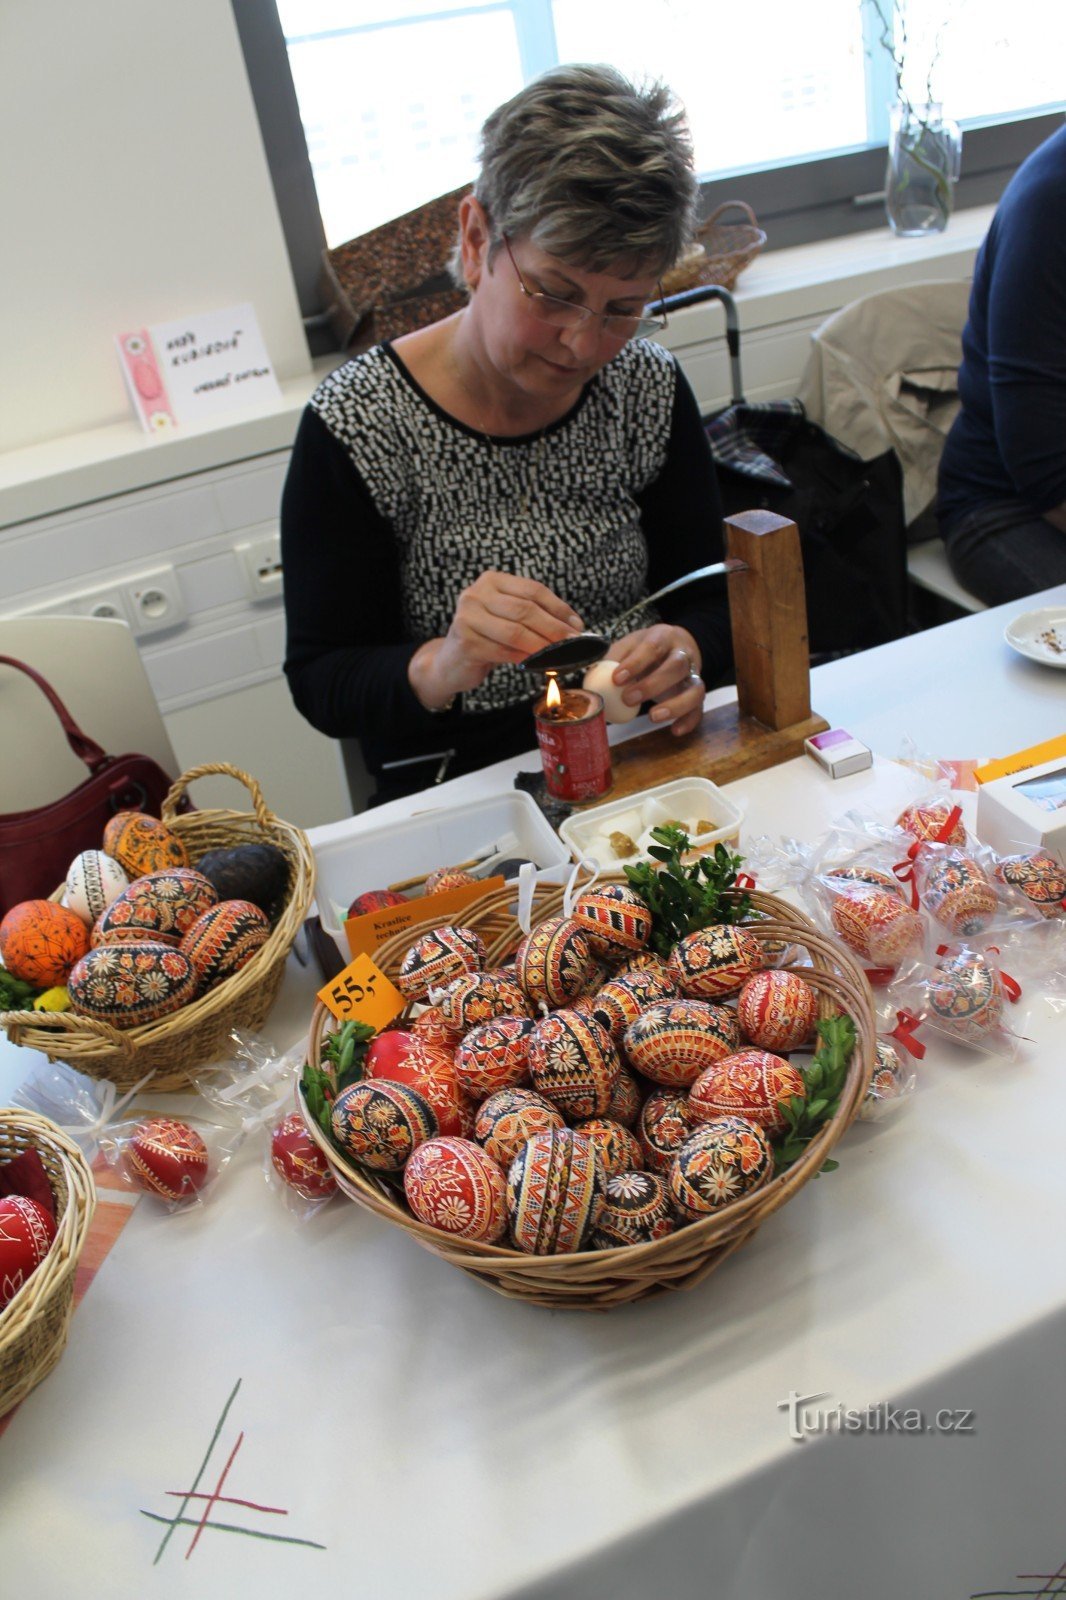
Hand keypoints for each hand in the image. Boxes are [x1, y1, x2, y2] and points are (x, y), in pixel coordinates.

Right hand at [410, 571, 582, 706]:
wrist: (452, 661)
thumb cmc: (487, 638)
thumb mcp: (509, 619)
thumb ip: (535, 616)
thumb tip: (573, 626)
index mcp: (492, 581)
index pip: (533, 590)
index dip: (559, 608)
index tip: (576, 625)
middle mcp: (476, 594)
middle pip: (525, 610)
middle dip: (554, 628)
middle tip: (573, 643)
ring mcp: (467, 617)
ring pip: (516, 632)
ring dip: (542, 646)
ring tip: (559, 656)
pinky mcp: (465, 642)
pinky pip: (503, 651)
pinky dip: (525, 659)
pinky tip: (537, 664)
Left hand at [606, 624, 704, 736]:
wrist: (676, 645)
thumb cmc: (647, 648)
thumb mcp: (630, 645)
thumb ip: (612, 659)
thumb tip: (591, 680)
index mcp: (663, 637)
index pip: (653, 647)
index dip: (636, 663)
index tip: (617, 679)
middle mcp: (683, 654)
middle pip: (676, 667)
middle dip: (652, 685)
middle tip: (628, 699)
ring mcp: (694, 675)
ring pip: (695, 689)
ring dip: (675, 705)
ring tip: (652, 717)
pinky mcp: (697, 694)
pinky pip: (699, 709)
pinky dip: (690, 721)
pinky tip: (675, 731)